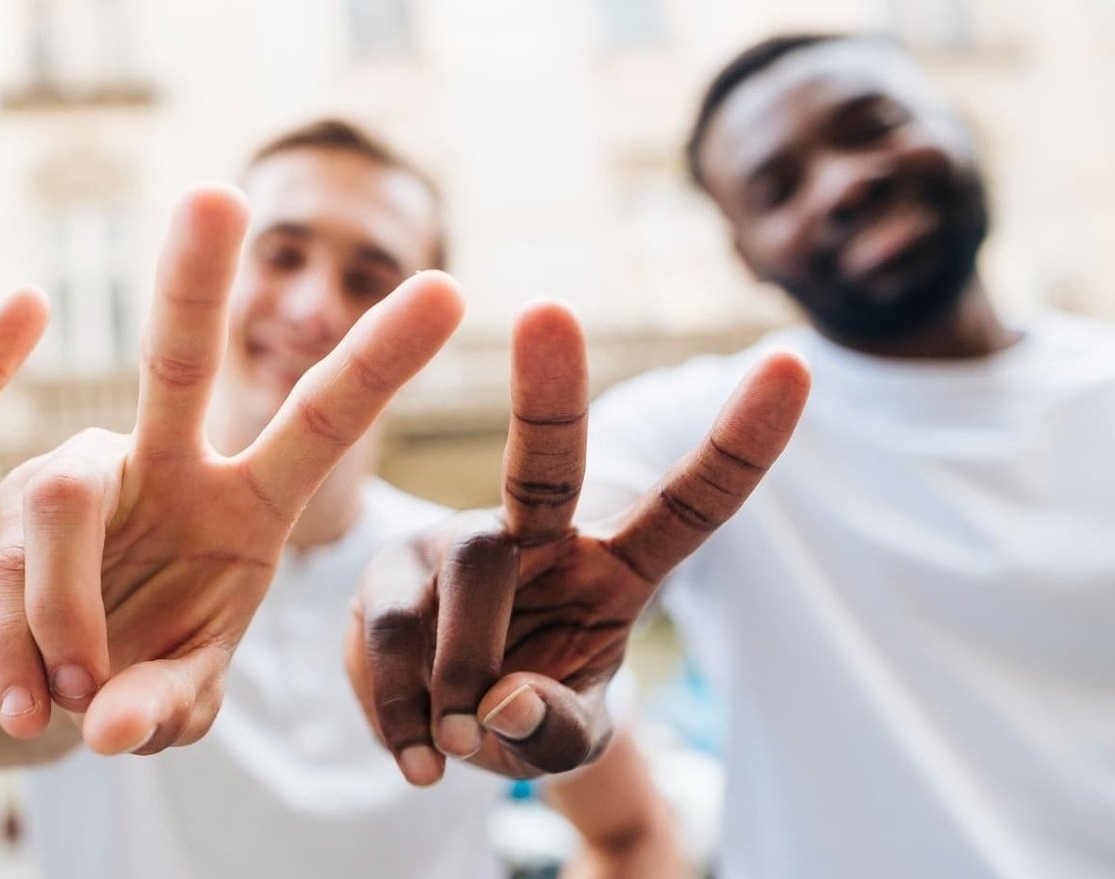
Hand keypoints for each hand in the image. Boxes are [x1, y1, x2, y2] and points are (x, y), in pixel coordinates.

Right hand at [0, 184, 465, 754]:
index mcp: (248, 503)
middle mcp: (166, 466)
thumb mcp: (182, 698)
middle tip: (216, 195)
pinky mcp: (1, 514)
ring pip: (59, 504)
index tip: (451, 287)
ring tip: (66, 705)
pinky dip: (14, 657)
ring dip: (65, 619)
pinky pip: (5, 573)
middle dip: (195, 282)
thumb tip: (105, 724)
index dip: (380, 362)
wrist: (38, 692)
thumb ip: (164, 707)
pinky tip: (25, 707)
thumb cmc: (141, 675)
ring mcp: (78, 480)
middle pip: (176, 365)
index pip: (321, 422)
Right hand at [347, 302, 808, 782]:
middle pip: (547, 462)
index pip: (693, 503)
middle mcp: (539, 535)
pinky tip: (415, 752)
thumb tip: (498, 703)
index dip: (743, 441)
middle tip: (548, 311)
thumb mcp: (568, 747)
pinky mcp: (389, 571)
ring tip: (454, 747)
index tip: (794, 365)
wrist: (446, 732)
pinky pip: (388, 628)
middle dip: (551, 389)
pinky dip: (400, 705)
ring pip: (469, 571)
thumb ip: (553, 733)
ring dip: (461, 674)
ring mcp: (458, 543)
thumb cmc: (534, 718)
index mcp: (618, 568)